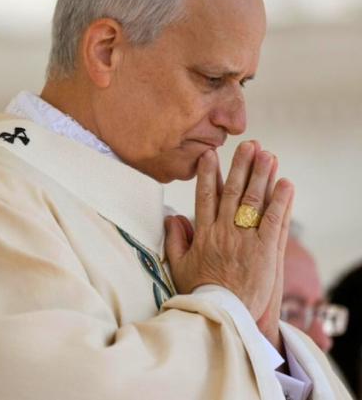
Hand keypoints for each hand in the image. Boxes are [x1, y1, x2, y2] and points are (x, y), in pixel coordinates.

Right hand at [165, 142, 293, 321]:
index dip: (208, 173)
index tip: (210, 155)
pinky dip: (281, 201)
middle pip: (233, 191)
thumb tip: (172, 216)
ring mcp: (245, 239)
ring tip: (268, 155)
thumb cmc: (199, 293)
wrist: (220, 314)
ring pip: (254, 200)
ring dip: (262, 175)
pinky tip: (286, 183)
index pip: (205, 196)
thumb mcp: (178, 266)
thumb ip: (175, 239)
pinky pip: (274, 221)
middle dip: (240, 166)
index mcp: (203, 233)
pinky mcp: (265, 251)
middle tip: (248, 145)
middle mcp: (223, 231)